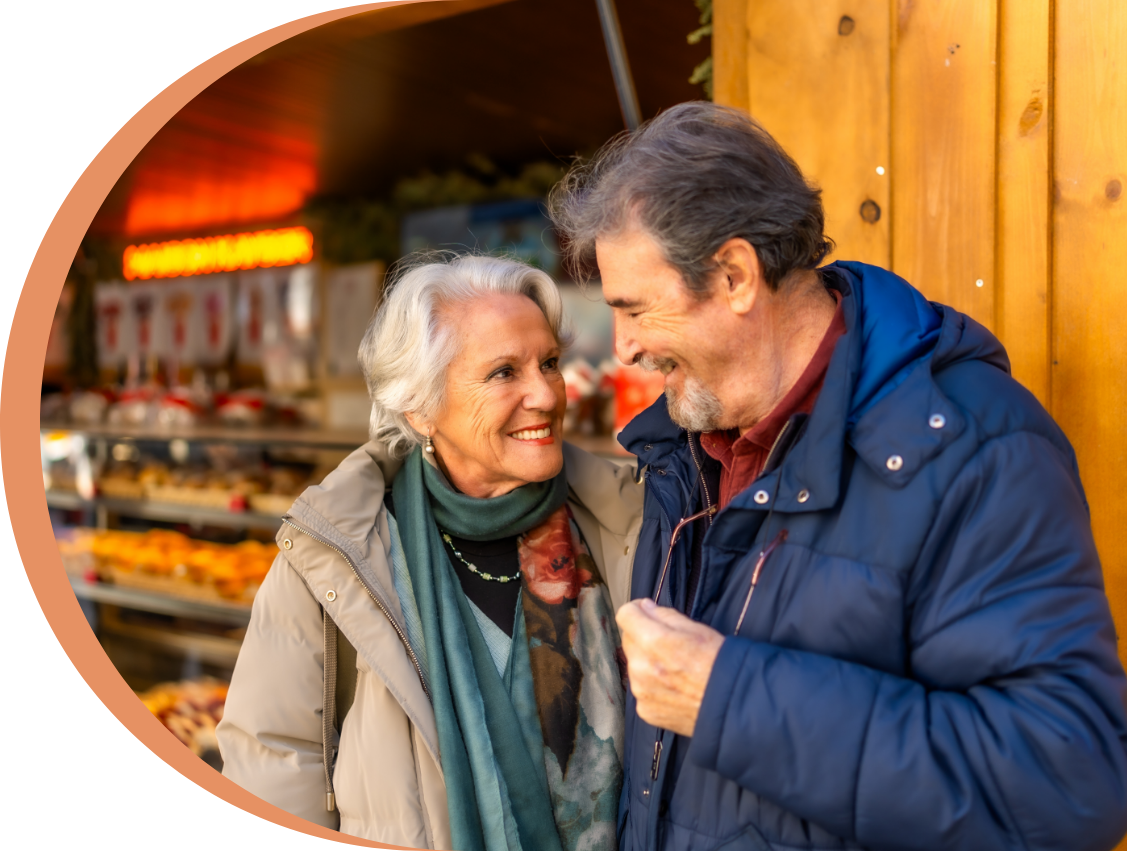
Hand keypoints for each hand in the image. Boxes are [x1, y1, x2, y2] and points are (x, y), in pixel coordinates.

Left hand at [616, 598, 724, 736]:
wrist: (733, 706)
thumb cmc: (719, 664)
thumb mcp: (697, 629)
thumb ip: (665, 615)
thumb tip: (644, 608)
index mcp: (654, 642)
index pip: (625, 614)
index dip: (636, 609)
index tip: (646, 611)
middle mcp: (641, 667)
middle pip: (627, 639)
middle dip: (642, 634)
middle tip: (668, 642)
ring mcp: (641, 691)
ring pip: (633, 664)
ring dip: (646, 660)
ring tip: (674, 667)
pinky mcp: (644, 710)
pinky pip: (640, 687)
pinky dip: (652, 684)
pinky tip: (674, 686)